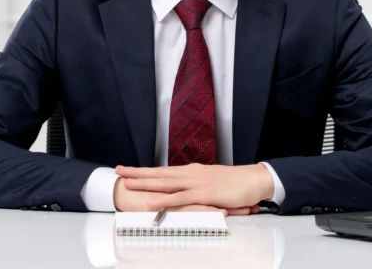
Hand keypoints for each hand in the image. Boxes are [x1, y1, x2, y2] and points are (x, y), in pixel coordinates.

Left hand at [116, 163, 272, 211]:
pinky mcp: (203, 194)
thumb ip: (197, 184)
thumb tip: (186, 188)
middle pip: (159, 173)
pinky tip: (151, 202)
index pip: (163, 170)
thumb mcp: (212, 181)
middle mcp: (190, 174)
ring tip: (127, 184)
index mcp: (191, 171)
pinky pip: (179, 199)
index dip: (145, 170)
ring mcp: (195, 183)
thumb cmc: (235, 182)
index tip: (129, 169)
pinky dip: (164, 201)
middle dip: (137, 173)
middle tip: (118, 170)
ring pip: (165, 183)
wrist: (254, 180)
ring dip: (145, 183)